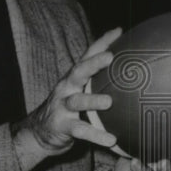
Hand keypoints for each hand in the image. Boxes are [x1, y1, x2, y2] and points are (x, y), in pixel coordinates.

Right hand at [12, 29, 121, 170]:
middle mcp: (67, 88)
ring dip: (92, 100)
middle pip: (78, 72)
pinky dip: (95, 135)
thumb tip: (131, 74)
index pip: (88, 55)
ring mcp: (62, 106)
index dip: (102, 42)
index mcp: (74, 77)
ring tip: (109, 102)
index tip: (118, 31)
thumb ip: (98, 81)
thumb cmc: (68, 107)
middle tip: (110, 57)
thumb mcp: (80, 90)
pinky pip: (80, 130)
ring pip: (77, 101)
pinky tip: (111, 140)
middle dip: (93, 63)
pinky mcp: (61, 126)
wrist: (39, 132)